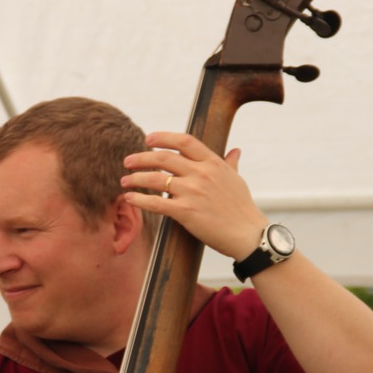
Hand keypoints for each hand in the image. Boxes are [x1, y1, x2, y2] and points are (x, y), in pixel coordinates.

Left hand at [122, 131, 266, 260]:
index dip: (163, 138)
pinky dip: (139, 200)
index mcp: (213, 163)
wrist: (248, 235)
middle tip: (128, 161)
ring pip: (155, 179)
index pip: (184, 141)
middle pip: (164, 158)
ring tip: (124, 180)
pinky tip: (128, 198)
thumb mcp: (237, 180)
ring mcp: (192, 192)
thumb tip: (235, 151)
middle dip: (141, 158)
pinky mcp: (186, 212)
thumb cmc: (243, 209)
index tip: (149, 139)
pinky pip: (155, 203)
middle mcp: (201, 174)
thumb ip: (230, 164)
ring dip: (135, 178)